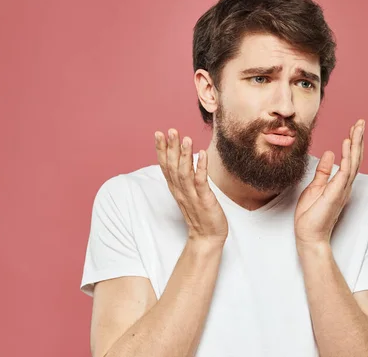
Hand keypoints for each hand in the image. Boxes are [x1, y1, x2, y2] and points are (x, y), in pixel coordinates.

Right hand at [155, 129, 228, 243]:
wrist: (208, 237)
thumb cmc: (201, 214)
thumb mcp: (188, 194)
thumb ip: (184, 179)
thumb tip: (182, 161)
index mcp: (176, 188)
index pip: (165, 166)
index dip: (161, 150)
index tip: (159, 134)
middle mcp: (181, 191)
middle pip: (172, 166)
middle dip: (171, 147)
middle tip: (170, 130)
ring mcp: (192, 196)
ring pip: (184, 173)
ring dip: (184, 155)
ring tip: (186, 138)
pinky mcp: (204, 200)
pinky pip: (200, 182)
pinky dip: (200, 167)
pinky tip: (202, 154)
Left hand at [294, 119, 364, 245]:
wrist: (309, 235)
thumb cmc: (311, 215)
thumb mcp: (315, 187)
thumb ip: (324, 171)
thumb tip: (330, 154)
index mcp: (340, 183)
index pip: (349, 159)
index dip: (352, 144)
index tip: (354, 129)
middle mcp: (345, 185)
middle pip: (355, 157)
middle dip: (358, 139)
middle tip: (361, 122)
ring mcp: (342, 188)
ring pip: (353, 161)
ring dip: (356, 143)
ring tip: (357, 127)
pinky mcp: (337, 192)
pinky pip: (345, 171)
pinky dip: (347, 156)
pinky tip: (346, 143)